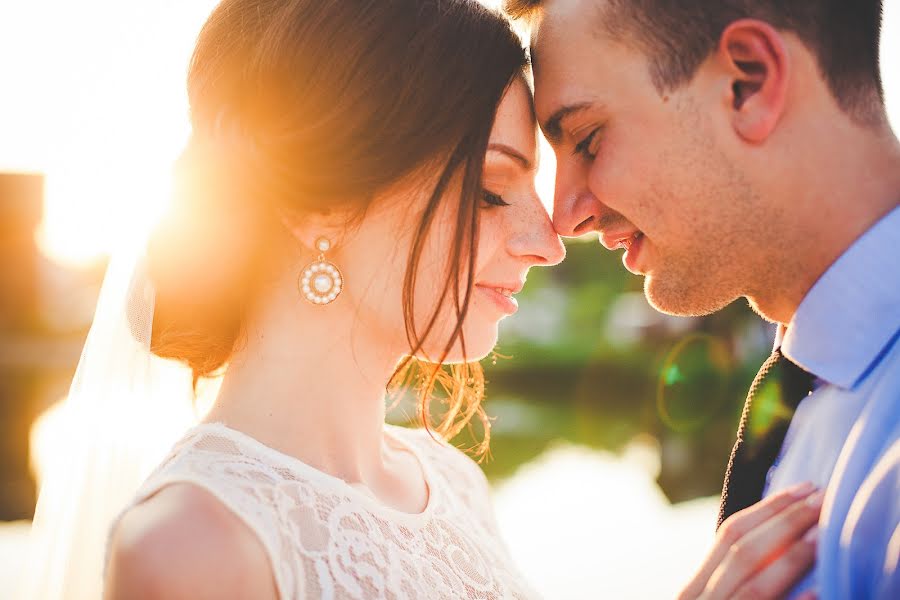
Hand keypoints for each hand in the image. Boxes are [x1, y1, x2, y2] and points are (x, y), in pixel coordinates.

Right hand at [679, 482, 822, 599]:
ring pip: (754, 588)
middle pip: (742, 553)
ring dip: (791, 560)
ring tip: (824, 536)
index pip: (730, 533)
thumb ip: (735, 581)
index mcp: (694, 588)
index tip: (806, 487)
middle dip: (786, 522)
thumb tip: (784, 540)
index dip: (769, 508)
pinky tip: (817, 592)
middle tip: (824, 500)